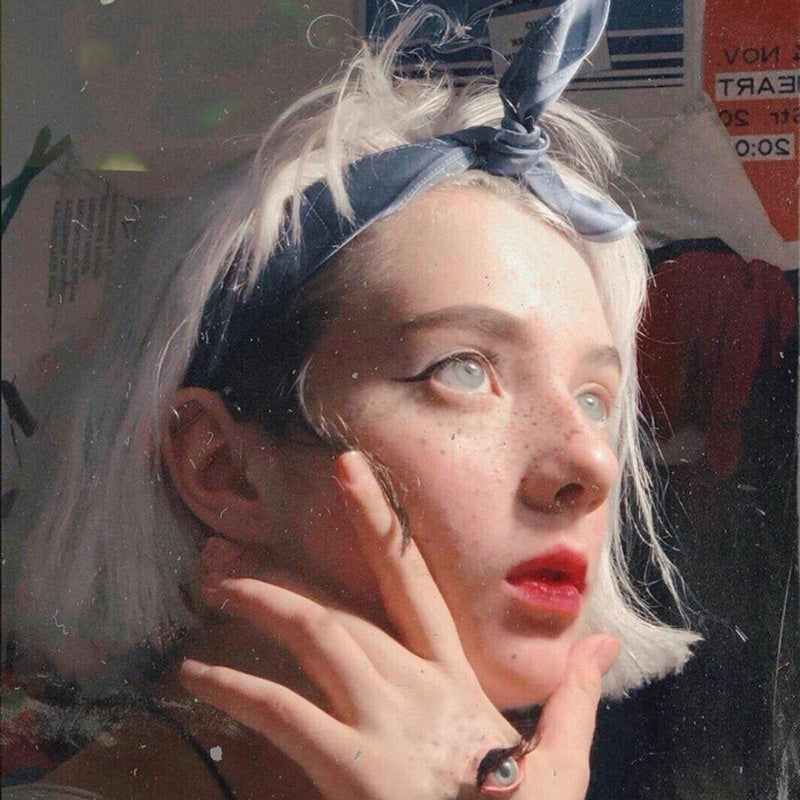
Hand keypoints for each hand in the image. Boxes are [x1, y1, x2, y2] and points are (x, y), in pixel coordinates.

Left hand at [179, 450, 618, 799]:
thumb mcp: (563, 759)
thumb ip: (575, 694)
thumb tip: (607, 642)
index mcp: (455, 676)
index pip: (413, 582)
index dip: (379, 521)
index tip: (347, 472)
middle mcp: (416, 684)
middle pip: (344, 608)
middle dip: (287, 571)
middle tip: (228, 546)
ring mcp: (383, 722)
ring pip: (315, 639)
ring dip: (259, 607)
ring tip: (215, 586)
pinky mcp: (353, 767)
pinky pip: (283, 715)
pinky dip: (235, 689)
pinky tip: (197, 673)